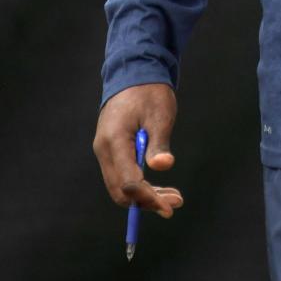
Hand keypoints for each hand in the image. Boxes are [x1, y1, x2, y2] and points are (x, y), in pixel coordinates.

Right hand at [92, 82, 183, 216]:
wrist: (134, 73)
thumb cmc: (149, 92)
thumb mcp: (160, 114)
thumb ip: (159, 142)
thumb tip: (162, 166)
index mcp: (115, 140)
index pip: (128, 181)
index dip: (148, 198)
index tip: (169, 207)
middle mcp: (104, 149)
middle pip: (121, 190)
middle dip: (147, 201)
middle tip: (175, 203)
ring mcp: (105, 150)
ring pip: (120, 186)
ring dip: (145, 196)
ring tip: (173, 197)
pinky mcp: (111, 150)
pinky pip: (122, 176)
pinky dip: (139, 185)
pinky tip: (160, 188)